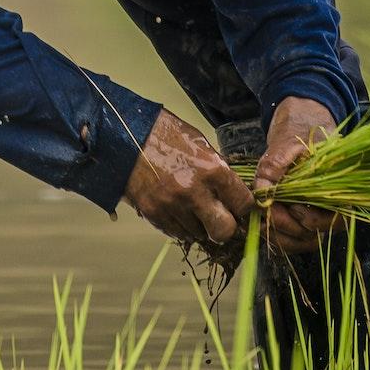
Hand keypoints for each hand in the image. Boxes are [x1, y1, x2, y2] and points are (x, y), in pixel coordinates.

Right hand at [123, 110, 255, 246]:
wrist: (125, 135)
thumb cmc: (165, 135)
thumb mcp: (200, 144)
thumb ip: (218, 169)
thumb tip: (232, 192)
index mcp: (212, 170)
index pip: (244, 205)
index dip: (243, 207)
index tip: (237, 205)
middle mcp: (194, 192)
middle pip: (224, 231)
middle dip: (225, 227)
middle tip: (220, 218)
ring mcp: (172, 206)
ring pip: (199, 235)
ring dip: (199, 226)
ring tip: (191, 208)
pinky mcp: (154, 214)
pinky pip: (176, 233)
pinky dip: (180, 226)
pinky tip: (176, 210)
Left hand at [254, 96, 348, 252]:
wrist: (300, 129)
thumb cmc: (301, 134)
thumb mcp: (288, 143)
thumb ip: (275, 164)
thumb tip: (262, 190)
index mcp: (340, 191)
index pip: (329, 220)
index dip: (306, 218)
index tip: (286, 204)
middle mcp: (332, 210)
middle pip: (312, 235)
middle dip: (285, 226)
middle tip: (264, 212)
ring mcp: (316, 217)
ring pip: (300, 242)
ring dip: (278, 235)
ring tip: (258, 220)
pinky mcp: (300, 219)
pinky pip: (291, 238)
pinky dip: (275, 235)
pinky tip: (260, 223)